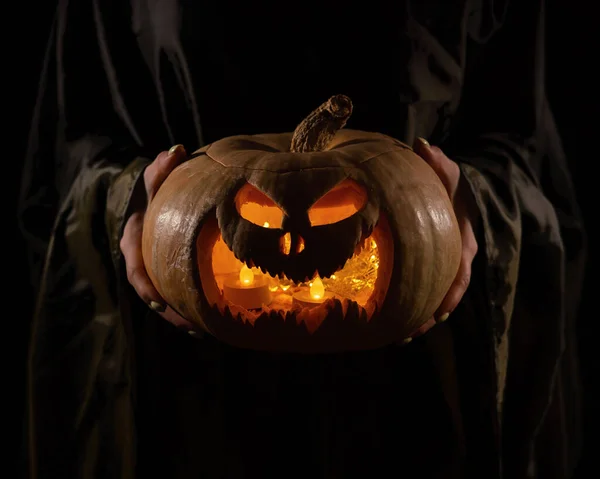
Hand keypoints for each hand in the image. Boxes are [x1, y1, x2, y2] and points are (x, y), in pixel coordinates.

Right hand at [120, 144, 199, 332]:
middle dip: (171, 312)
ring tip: (205, 332)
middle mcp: (144, 260)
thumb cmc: (157, 190)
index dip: (147, 286)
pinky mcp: (172, 274)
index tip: (160, 302)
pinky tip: (211, 324)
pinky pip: (180, 295)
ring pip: (167, 300)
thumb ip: (162, 169)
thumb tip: (176, 151)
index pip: (136, 267)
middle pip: (153, 292)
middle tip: (192, 326)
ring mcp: (158, 270)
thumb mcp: (156, 179)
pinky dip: (192, 310)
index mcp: (135, 240)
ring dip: (183, 318)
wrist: (160, 203)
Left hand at [401, 137, 478, 343]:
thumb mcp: (447, 173)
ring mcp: (439, 266)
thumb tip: (423, 146)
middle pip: (444, 294)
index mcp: (462, 243)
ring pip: (431, 297)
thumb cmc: (447, 185)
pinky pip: (418, 289)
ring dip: (417, 318)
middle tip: (409, 333)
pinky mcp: (424, 268)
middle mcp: (453, 260)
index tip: (441, 313)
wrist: (445, 195)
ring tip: (397, 337)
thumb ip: (438, 163)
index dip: (451, 294)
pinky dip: (408, 305)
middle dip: (429, 315)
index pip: (460, 273)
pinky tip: (388, 320)